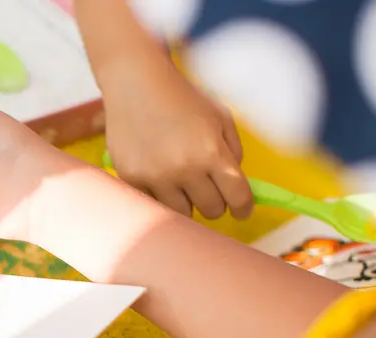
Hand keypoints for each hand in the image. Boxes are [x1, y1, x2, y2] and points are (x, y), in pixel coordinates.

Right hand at [99, 56, 252, 219]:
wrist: (138, 85)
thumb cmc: (184, 99)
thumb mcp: (221, 117)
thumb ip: (233, 152)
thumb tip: (234, 186)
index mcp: (212, 152)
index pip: (237, 197)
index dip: (243, 207)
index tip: (241, 210)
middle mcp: (184, 169)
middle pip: (211, 211)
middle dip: (215, 202)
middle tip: (208, 190)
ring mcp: (155, 177)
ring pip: (181, 214)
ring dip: (187, 202)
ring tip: (182, 184)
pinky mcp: (132, 179)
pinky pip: (153, 203)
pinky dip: (160, 195)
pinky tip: (159, 176)